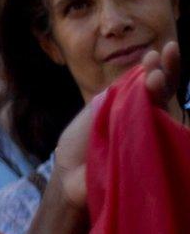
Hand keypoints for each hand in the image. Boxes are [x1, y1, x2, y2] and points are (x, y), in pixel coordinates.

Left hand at [54, 41, 183, 208]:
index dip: (153, 68)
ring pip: (164, 110)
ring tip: (156, 77)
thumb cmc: (78, 148)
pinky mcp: (151, 154)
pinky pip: (162, 136)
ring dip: (161, 90)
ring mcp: (149, 136)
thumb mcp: (90, 114)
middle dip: (165, 71)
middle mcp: (143, 118)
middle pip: (162, 92)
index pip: (145, 83)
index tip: (155, 54)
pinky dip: (159, 120)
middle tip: (164, 54)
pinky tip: (157, 108)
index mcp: (127, 106)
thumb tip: (134, 78)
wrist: (69, 179)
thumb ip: (112, 96)